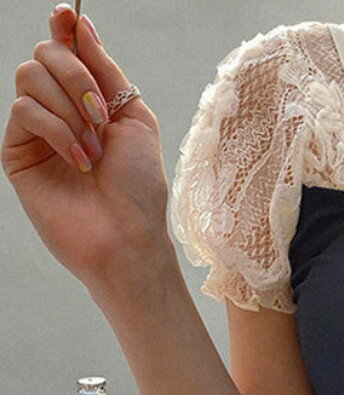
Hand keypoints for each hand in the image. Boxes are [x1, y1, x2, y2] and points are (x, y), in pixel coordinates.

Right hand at [2, 6, 169, 298]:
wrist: (128, 237)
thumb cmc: (140, 189)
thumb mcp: (135, 120)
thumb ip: (107, 72)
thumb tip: (78, 23)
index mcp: (92, 102)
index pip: (68, 50)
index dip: (66, 28)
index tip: (68, 15)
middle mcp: (62, 112)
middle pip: (46, 54)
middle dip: (77, 76)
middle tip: (101, 115)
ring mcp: (37, 132)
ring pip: (30, 76)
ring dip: (70, 108)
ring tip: (94, 150)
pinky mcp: (18, 153)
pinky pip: (24, 110)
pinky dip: (56, 129)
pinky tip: (79, 160)